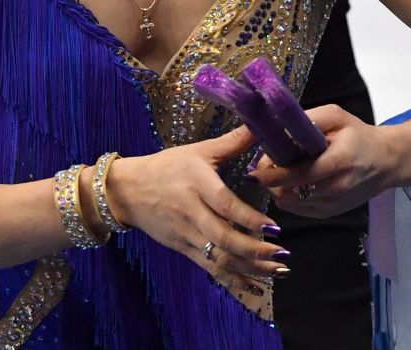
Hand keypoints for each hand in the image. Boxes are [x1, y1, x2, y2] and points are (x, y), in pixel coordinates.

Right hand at [106, 124, 288, 298]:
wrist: (127, 190)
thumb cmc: (167, 166)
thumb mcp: (198, 151)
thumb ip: (232, 142)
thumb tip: (259, 123)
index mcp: (197, 183)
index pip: (224, 205)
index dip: (249, 219)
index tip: (274, 228)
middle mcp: (191, 211)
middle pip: (224, 237)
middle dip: (255, 251)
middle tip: (282, 256)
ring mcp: (186, 234)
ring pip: (219, 258)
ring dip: (250, 269)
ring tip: (277, 273)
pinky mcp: (183, 249)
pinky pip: (210, 269)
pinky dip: (232, 280)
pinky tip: (255, 287)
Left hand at [249, 105, 391, 217]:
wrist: (386, 162)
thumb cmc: (358, 135)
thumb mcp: (336, 116)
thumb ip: (308, 119)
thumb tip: (277, 129)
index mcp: (340, 161)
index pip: (300, 174)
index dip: (274, 173)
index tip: (255, 168)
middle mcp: (337, 188)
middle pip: (291, 192)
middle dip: (271, 181)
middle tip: (265, 165)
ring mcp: (333, 205)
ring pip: (290, 204)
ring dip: (277, 189)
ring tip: (278, 171)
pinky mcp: (330, 213)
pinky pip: (297, 210)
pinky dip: (287, 197)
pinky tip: (291, 182)